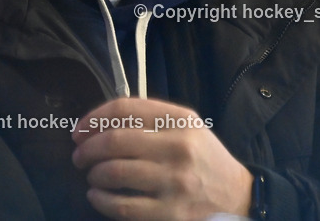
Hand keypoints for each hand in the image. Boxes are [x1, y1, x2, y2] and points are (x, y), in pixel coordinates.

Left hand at [71, 97, 252, 219]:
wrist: (240, 198)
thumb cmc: (203, 159)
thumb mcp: (187, 127)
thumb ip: (149, 118)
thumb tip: (97, 122)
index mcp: (181, 120)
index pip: (124, 109)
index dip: (93, 118)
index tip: (79, 130)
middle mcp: (179, 148)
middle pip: (114, 141)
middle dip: (87, 149)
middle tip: (79, 157)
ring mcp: (176, 182)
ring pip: (115, 173)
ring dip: (93, 175)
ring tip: (92, 176)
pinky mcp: (172, 213)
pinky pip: (123, 206)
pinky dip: (101, 201)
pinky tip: (97, 197)